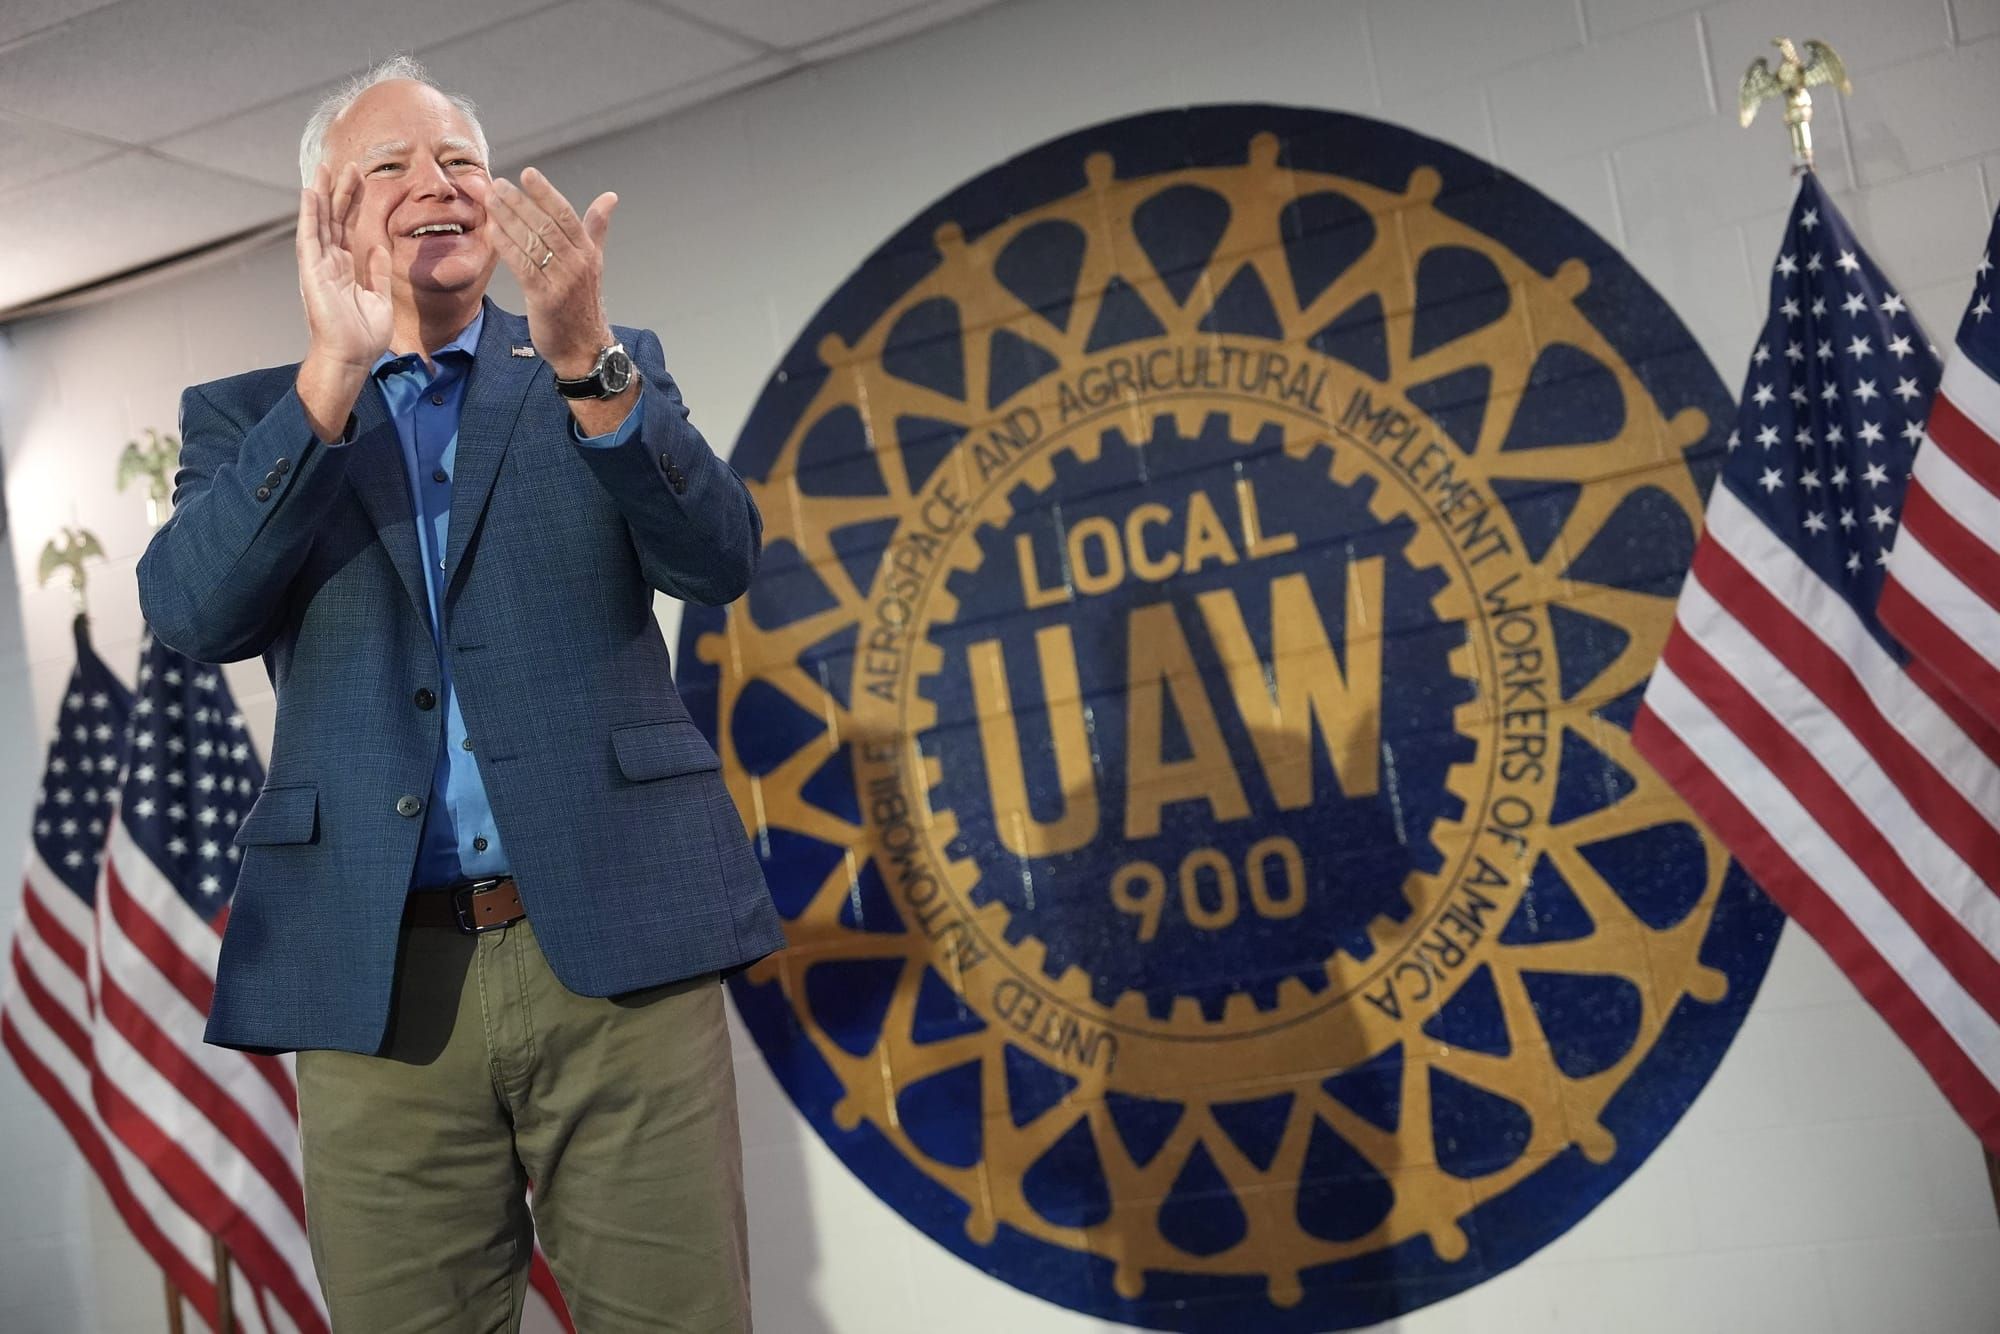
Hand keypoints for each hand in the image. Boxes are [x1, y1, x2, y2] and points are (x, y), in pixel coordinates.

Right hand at [296, 162, 391, 369]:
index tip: (362, 180)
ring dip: (323, 194)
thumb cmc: (362, 336)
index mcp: (346, 268)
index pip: (350, 227)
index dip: (355, 203)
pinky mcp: (311, 271)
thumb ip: (377, 272)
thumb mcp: (379, 298)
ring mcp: (319, 265)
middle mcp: (330, 262)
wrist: (350, 357)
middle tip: (349, 164)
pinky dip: (309, 214)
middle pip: (335, 218)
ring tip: (325, 168)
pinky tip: (310, 193)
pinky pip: (309, 237)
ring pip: (320, 221)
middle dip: (341, 191)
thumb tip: (379, 247)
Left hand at [480, 167, 618, 376]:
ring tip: (489, 200)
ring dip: (508, 218)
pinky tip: (492, 231)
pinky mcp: (545, 298)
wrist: (585, 348)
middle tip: (497, 184)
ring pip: (532, 241)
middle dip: (519, 202)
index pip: (567, 215)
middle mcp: (578, 263)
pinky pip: (522, 265)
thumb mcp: (594, 263)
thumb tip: (610, 197)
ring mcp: (562, 281)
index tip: (528, 174)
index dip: (547, 193)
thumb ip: (596, 228)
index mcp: (588, 252)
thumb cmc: (583, 305)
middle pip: (546, 224)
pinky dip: (506, 245)